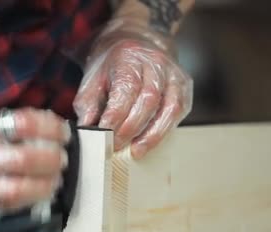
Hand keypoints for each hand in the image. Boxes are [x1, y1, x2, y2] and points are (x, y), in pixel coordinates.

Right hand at [0, 108, 69, 218]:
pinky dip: (28, 201)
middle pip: (28, 160)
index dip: (51, 128)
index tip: (62, 131)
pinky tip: (37, 194)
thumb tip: (40, 133)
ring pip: (21, 190)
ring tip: (54, 180)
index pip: (27, 124)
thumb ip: (3, 127)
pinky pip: (7, 207)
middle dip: (53, 160)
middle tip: (63, 158)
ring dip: (46, 186)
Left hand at [73, 27, 192, 157]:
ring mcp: (173, 73)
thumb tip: (87, 129)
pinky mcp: (183, 85)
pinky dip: (164, 129)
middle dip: (131, 128)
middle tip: (115, 147)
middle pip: (148, 100)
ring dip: (152, 134)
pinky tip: (150, 141)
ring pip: (169, 107)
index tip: (103, 135)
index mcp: (129, 57)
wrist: (136, 41)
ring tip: (135, 152)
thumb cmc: (112, 65)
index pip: (125, 90)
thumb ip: (87, 104)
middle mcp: (155, 62)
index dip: (115, 116)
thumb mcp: (92, 78)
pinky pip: (177, 110)